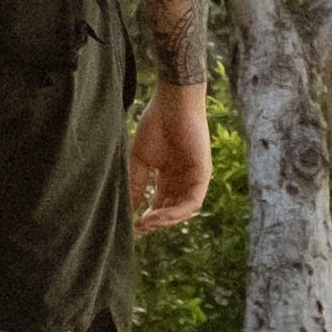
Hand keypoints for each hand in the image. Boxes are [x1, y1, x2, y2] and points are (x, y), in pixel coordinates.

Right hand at [127, 85, 210, 231]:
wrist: (172, 102)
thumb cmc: (155, 124)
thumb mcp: (140, 160)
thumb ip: (136, 184)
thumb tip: (128, 210)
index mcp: (169, 177)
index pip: (160, 206)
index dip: (147, 219)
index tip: (131, 227)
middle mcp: (183, 180)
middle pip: (172, 212)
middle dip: (155, 223)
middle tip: (137, 228)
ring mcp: (195, 178)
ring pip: (183, 211)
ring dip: (165, 221)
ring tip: (146, 223)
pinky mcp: (203, 175)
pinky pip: (192, 202)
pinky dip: (175, 212)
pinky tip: (157, 215)